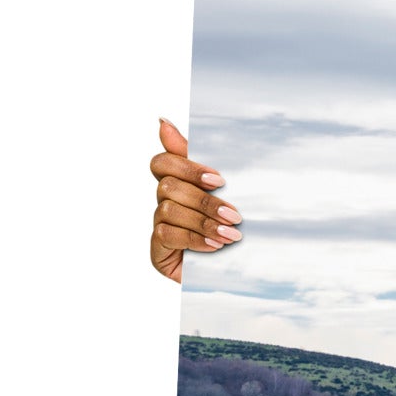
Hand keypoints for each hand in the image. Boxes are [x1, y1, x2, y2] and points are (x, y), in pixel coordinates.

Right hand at [149, 119, 239, 282]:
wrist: (238, 274)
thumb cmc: (232, 228)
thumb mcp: (226, 193)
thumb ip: (200, 160)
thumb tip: (162, 121)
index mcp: (178, 184)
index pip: (163, 163)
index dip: (187, 167)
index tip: (219, 180)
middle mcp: (164, 202)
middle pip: (168, 186)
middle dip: (204, 201)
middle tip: (236, 215)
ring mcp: (159, 225)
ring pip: (168, 210)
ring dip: (204, 222)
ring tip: (232, 235)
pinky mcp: (158, 249)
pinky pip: (167, 235)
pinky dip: (194, 239)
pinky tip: (215, 247)